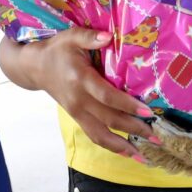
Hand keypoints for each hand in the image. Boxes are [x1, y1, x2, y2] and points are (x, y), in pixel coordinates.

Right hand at [0, 30, 156, 159]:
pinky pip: (94, 135)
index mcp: (80, 79)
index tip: (148, 112)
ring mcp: (76, 112)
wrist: (35, 67)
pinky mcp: (76, 117)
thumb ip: (90, 37)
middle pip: (109, 119)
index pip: (107, 96)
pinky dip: (110, 145)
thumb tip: (108, 36)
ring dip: (122, 146)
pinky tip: (125, 150)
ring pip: (100, 135)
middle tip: (156, 136)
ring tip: (143, 154)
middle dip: (133, 129)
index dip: (128, 105)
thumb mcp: (72, 37)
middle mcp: (79, 101)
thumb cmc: (57, 49)